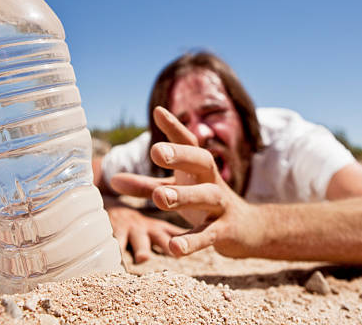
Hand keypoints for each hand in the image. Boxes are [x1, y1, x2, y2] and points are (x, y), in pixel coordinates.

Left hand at [111, 106, 264, 257]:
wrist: (248, 230)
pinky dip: (192, 241)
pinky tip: (174, 249)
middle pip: (202, 161)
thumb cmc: (205, 205)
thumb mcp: (177, 192)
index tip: (158, 111)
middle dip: (181, 155)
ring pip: (207, 195)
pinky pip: (209, 235)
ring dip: (185, 195)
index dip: (174, 127)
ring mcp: (221, 206)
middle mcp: (212, 181)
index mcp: (198, 168)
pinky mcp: (226, 231)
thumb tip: (113, 180)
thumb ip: (146, 187)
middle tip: (156, 151)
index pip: (189, 142)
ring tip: (160, 198)